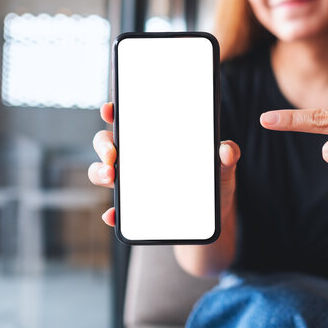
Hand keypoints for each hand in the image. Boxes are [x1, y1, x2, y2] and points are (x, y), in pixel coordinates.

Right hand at [88, 102, 240, 225]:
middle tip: (113, 154)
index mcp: (156, 141)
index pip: (130, 120)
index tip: (110, 109)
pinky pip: (118, 211)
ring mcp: (134, 184)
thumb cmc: (214, 184)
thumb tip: (226, 149)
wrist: (213, 219)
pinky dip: (113, 214)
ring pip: (103, 173)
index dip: (115, 111)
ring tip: (112, 179)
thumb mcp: (224, 169)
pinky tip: (113, 215)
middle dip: (103, 145)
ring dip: (99, 174)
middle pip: (108, 143)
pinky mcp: (136, 210)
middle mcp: (139, 159)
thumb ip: (228, 157)